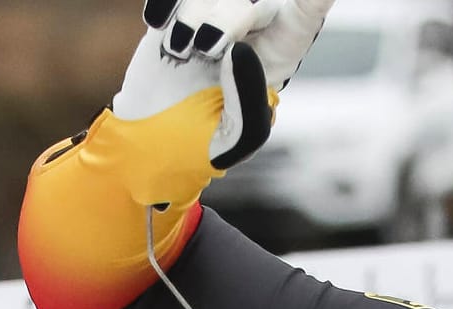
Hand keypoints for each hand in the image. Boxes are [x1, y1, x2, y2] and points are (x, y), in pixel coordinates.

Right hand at [112, 0, 335, 169]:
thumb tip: (240, 48)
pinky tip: (158, 25)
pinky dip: (168, 5)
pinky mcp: (177, 15)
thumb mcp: (235, 140)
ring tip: (178, 52)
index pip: (306, 16)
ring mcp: (213, 19)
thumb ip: (247, 100)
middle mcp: (250, 32)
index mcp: (276, 57)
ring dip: (194, 15)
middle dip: (231, 17)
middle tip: (206, 48)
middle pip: (256, 1)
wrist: (146, 147)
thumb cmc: (198, 149)